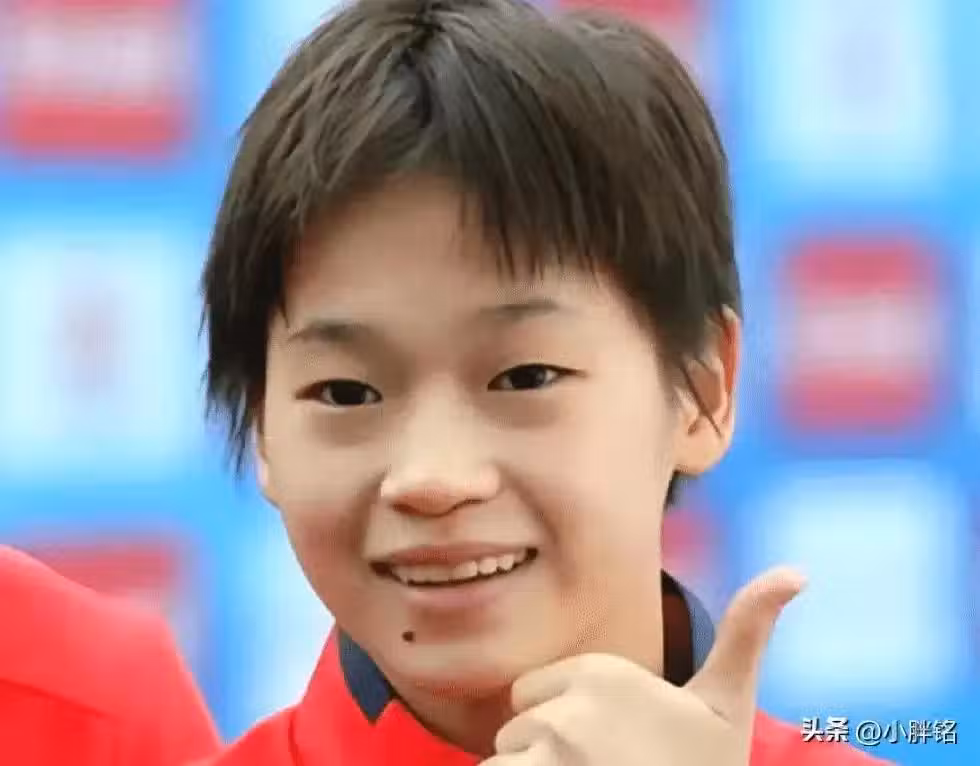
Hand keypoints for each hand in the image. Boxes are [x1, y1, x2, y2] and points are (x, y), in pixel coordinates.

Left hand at [481, 567, 804, 765]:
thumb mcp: (728, 705)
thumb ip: (747, 631)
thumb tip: (796, 570)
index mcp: (603, 673)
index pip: (533, 693)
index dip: (562, 722)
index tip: (611, 745)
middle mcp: (569, 708)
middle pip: (517, 728)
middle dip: (545, 754)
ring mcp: (550, 753)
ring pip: (505, 761)